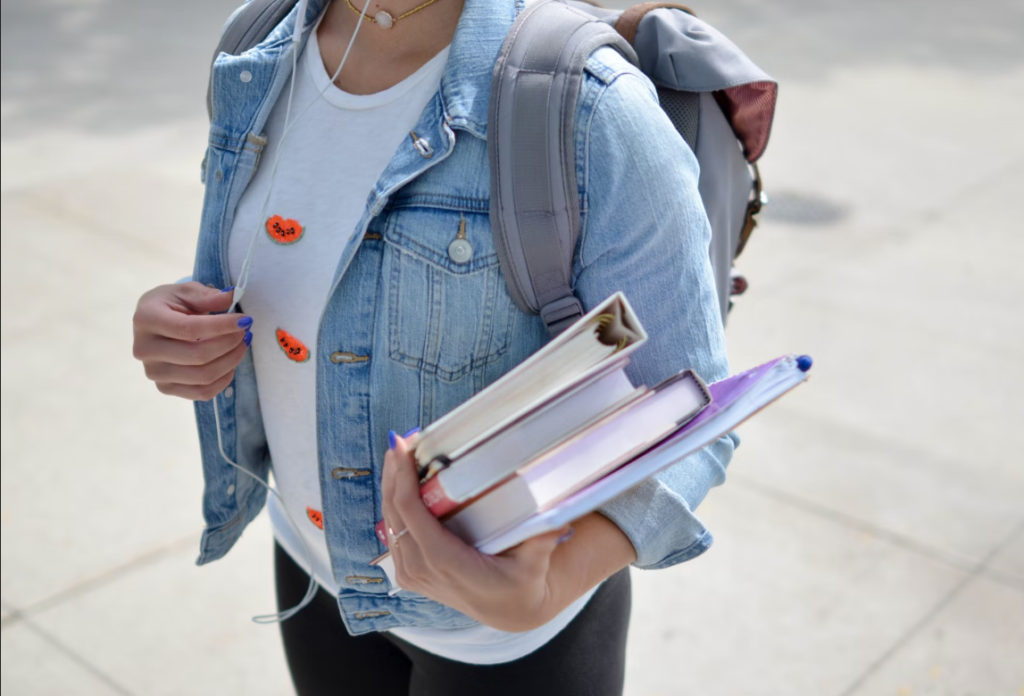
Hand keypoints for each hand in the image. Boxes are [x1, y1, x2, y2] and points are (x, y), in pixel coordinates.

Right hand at [132, 282, 251, 400]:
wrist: (153, 323)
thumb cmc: (171, 304)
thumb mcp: (185, 291)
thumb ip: (207, 295)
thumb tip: (231, 297)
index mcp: (146, 319)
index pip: (188, 328)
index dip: (221, 326)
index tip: (245, 320)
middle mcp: (145, 349)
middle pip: (198, 356)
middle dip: (230, 343)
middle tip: (245, 332)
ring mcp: (154, 372)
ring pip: (203, 377)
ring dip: (231, 361)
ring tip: (241, 345)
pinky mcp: (165, 388)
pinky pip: (202, 393)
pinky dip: (223, 379)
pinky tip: (230, 363)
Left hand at [382, 432, 570, 631]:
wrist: (510, 611)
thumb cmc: (522, 584)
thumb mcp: (534, 564)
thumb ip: (542, 540)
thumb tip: (557, 518)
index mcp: (445, 562)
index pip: (411, 514)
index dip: (402, 478)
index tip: (402, 447)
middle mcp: (422, 570)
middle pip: (394, 512)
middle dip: (393, 473)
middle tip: (400, 440)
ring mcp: (412, 574)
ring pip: (389, 522)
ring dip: (391, 486)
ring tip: (399, 453)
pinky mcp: (410, 573)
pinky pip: (394, 533)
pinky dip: (394, 505)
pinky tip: (400, 482)